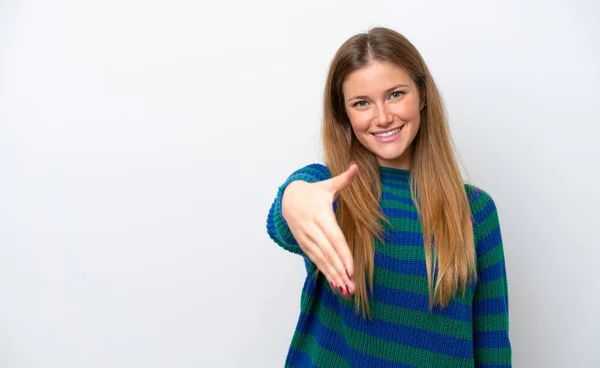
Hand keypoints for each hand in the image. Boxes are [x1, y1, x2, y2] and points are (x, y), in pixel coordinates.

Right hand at [281, 162, 357, 297]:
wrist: (287, 199)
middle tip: (351, 286)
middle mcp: (313, 230)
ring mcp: (307, 239)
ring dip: (333, 275)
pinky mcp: (304, 245)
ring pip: (321, 260)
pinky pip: (316, 261)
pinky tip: (335, 283)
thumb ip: (343, 179)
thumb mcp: (327, 185)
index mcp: (321, 216)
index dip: (343, 255)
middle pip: (328, 253)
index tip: (352, 269)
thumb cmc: (312, 193)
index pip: (335, 239)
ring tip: (345, 289)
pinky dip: (326, 272)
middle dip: (339, 270)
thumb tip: (356, 167)